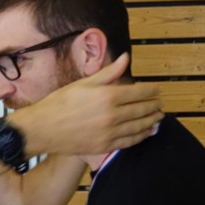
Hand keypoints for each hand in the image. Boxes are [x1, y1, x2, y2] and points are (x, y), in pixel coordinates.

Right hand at [18, 53, 163, 155]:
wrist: (44, 128)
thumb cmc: (60, 103)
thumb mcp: (84, 83)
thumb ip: (109, 73)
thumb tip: (126, 58)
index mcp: (109, 96)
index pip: (140, 92)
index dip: (152, 90)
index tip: (157, 89)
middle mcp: (113, 115)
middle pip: (142, 109)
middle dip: (154, 105)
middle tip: (160, 103)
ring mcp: (110, 133)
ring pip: (139, 126)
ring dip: (152, 121)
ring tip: (158, 117)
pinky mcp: (106, 146)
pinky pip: (130, 141)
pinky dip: (141, 136)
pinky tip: (147, 132)